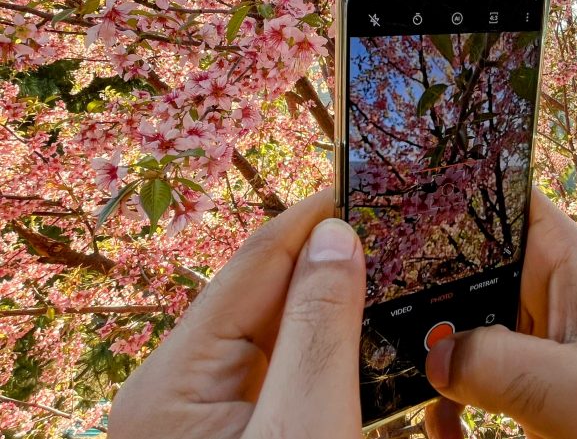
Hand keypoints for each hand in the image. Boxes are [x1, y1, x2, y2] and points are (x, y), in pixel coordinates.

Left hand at [108, 190, 364, 438]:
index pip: (251, 267)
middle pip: (259, 299)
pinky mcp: (222, 432)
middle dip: (319, 261)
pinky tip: (353, 337)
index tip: (360, 185)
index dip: (310, 220)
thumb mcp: (305, 428)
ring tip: (380, 272)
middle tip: (384, 229)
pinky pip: (271, 372)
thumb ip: (317, 330)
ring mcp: (192, 416)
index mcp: (169, 381)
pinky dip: (313, 350)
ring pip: (268, 335)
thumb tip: (334, 236)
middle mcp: (169, 390)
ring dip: (320, 306)